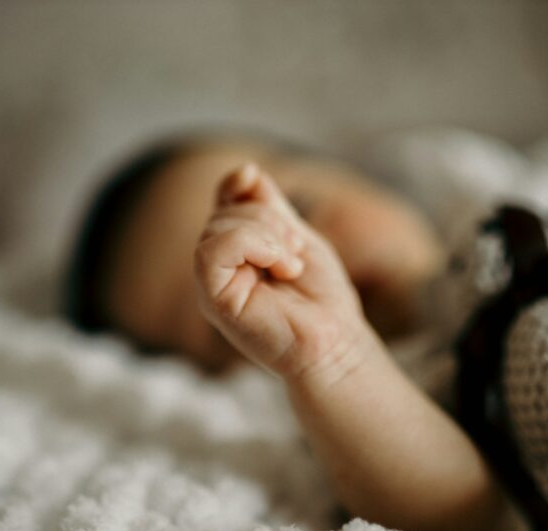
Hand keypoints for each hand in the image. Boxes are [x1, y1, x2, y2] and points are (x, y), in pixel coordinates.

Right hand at [194, 163, 374, 380]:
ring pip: (217, 229)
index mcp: (235, 253)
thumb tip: (244, 171)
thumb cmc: (320, 299)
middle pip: (224, 214)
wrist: (335, 342)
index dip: (235, 184)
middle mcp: (218, 269)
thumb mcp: (295, 238)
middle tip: (296, 252)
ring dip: (266, 233)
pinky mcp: (214, 302)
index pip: (222, 203)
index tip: (252, 178)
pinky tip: (281, 266)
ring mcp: (212, 287)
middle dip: (269, 219)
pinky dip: (251, 245)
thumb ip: (269, 209)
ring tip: (291, 263)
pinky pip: (212, 252)